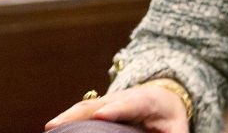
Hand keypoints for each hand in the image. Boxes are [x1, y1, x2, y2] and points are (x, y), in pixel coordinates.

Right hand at [45, 84, 189, 132]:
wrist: (165, 98)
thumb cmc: (170, 118)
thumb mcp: (177, 129)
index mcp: (147, 101)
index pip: (131, 103)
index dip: (115, 109)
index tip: (100, 115)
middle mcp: (124, 97)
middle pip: (100, 103)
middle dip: (79, 112)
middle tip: (59, 124)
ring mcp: (108, 101)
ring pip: (85, 106)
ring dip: (67, 116)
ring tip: (50, 128)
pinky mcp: (98, 108)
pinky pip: (81, 113)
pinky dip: (66, 119)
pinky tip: (52, 129)